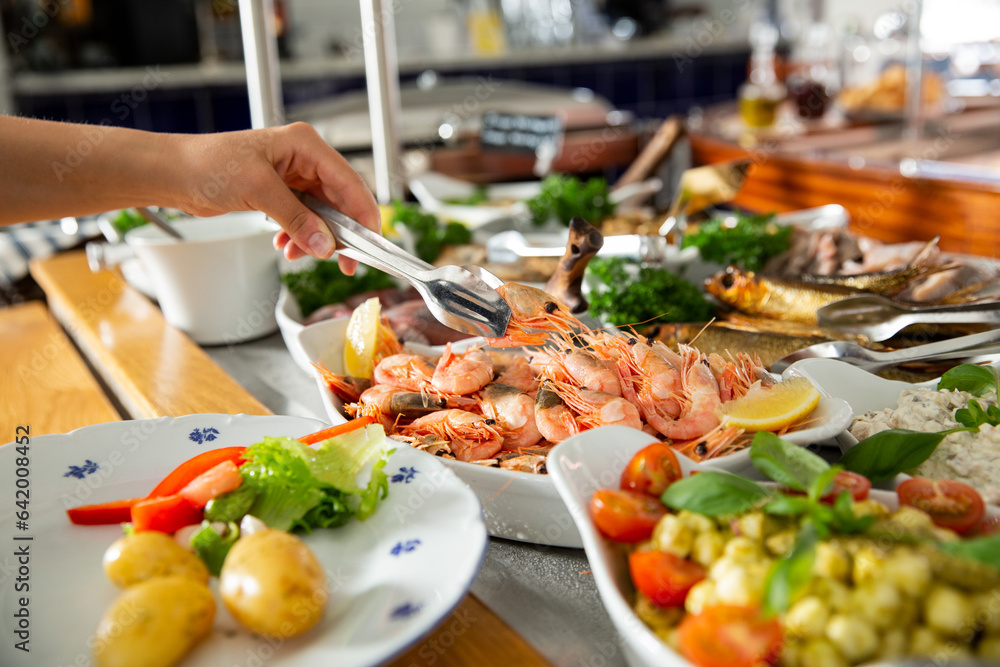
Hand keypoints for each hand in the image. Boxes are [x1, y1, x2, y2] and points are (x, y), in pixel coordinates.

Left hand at [173, 122, 378, 273]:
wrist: (174, 173)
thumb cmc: (207, 163)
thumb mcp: (258, 190)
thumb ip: (296, 219)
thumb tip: (325, 245)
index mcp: (305, 144)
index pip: (349, 182)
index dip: (364, 215)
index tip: (371, 243)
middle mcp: (304, 158)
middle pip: (340, 201)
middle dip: (340, 233)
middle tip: (345, 263)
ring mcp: (293, 176)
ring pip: (322, 214)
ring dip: (316, 238)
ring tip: (301, 254)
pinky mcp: (280, 193)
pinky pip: (304, 219)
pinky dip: (299, 236)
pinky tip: (286, 247)